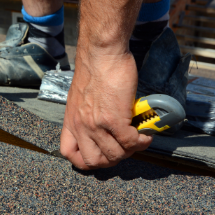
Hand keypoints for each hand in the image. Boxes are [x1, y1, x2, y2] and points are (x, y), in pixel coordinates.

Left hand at [60, 50, 151, 169]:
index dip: (84, 161)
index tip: (100, 156)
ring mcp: (96, 125)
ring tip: (138, 138)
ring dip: (131, 150)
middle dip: (112, 160)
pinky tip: (145, 134)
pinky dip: (142, 141)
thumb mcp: (81, 98)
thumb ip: (86, 115)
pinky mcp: (113, 119)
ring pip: (115, 155)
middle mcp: (81, 126)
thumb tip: (101, 127)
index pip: (69, 153)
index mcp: (71, 121)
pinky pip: (130, 142)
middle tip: (125, 148)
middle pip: (94, 161)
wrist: (101, 53)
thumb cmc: (95, 70)